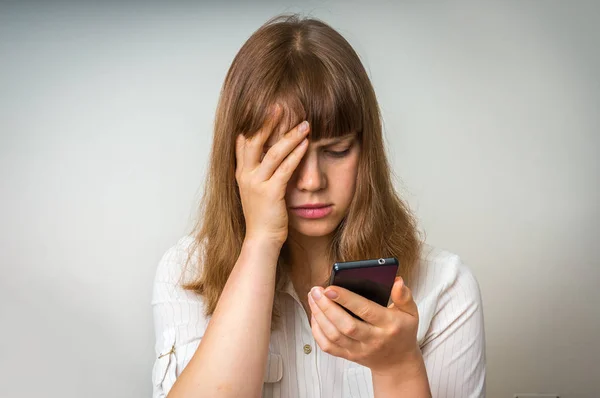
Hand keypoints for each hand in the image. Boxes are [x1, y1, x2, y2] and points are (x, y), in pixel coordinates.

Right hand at [235, 105, 309, 244]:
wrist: (261, 240)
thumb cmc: (263, 216)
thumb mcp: (256, 189)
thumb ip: (260, 171)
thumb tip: (272, 152)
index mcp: (241, 173)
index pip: (243, 141)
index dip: (252, 123)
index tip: (263, 108)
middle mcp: (245, 175)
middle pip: (254, 140)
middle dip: (267, 121)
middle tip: (279, 105)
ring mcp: (256, 184)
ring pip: (272, 152)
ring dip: (289, 135)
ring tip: (304, 123)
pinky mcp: (270, 193)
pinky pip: (284, 169)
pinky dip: (296, 154)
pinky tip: (306, 144)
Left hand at [308, 277, 421, 375]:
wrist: (397, 362)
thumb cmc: (402, 331)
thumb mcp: (411, 313)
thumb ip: (404, 296)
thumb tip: (397, 281)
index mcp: (389, 325)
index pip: (365, 311)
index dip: (346, 299)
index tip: (330, 287)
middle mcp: (373, 339)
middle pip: (346, 325)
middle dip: (327, 307)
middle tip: (315, 291)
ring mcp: (359, 350)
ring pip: (334, 336)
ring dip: (319, 316)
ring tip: (312, 298)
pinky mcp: (349, 356)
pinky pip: (328, 347)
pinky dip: (317, 331)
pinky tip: (315, 315)